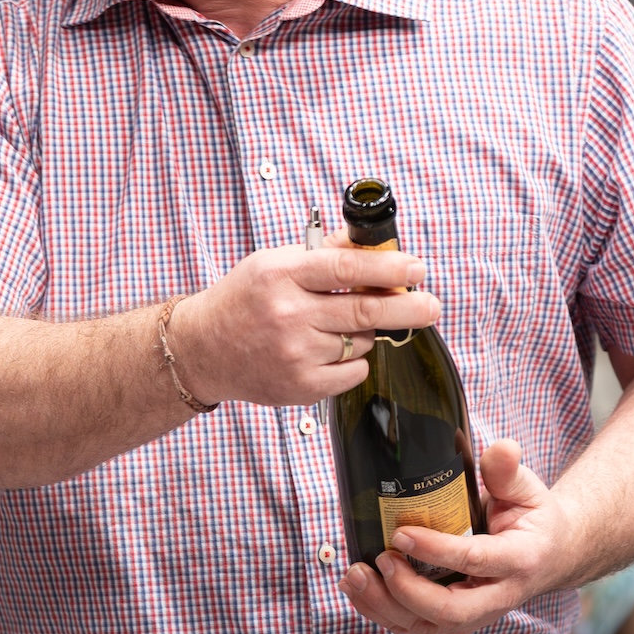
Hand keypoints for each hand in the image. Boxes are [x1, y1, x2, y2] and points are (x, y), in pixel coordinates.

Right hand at [169, 233, 439, 406]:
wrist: (201, 349)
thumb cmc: (241, 300)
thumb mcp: (272, 263)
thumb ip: (322, 255)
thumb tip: (372, 247)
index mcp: (281, 275)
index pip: (345, 268)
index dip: (388, 267)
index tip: (417, 267)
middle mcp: (287, 314)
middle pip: (365, 310)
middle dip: (409, 307)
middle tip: (432, 305)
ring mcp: (294, 353)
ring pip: (361, 342)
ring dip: (366, 333)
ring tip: (339, 327)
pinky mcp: (300, 386)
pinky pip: (352, 372)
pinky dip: (353, 361)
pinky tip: (330, 351)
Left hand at [337, 439, 575, 633]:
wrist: (549, 555)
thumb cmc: (532, 519)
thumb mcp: (528, 490)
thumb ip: (508, 471)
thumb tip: (501, 448)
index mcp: (518, 560)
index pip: (475, 561)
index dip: (437, 551)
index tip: (401, 533)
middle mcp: (498, 596)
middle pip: (451, 611)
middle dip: (408, 591)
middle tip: (380, 558)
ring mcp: (476, 614)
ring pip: (429, 626)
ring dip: (386, 606)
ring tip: (355, 576)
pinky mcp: (455, 620)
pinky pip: (416, 627)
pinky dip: (381, 613)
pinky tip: (356, 590)